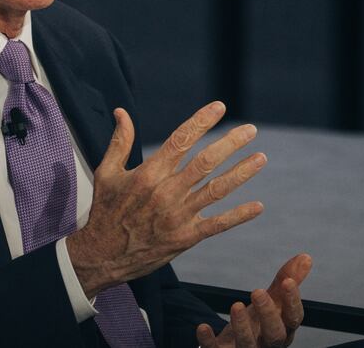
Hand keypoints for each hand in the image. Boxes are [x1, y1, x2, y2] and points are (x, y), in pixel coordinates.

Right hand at [66, 101, 266, 296]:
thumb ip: (119, 141)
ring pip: (216, 190)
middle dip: (230, 143)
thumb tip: (121, 112)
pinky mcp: (186, 237)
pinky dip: (239, 215)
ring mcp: (178, 215)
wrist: (102, 255)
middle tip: (250, 130)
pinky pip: (218, 224)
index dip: (201, 121)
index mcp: (149, 173)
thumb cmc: (105, 211)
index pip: (181, 140)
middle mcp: (166, 192)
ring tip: (260, 158)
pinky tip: (258, 206)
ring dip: (241, 173)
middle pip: (205, 162)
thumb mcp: (106, 173)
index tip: (219, 107)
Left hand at [196, 254, 312, 347]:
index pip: (293, 318)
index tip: (288, 281)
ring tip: (235, 305)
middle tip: (257, 291)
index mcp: (283, 329)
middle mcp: (268, 344)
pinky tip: (202, 327)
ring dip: (241, 326)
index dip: (292, 301)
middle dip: (267, 314)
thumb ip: (286, 281)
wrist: (237, 347)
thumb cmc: (259, 323)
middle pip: (274, 335)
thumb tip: (306, 257)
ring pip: (247, 344)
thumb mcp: (273, 302)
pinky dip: (209, 341)